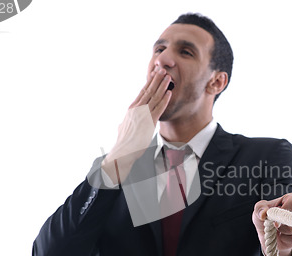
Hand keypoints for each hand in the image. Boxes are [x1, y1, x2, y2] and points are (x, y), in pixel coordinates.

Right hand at [102, 66, 172, 183]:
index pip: (142, 92)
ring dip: (162, 86)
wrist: (122, 151)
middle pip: (148, 90)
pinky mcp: (149, 122)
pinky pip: (158, 109)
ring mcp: (143, 115)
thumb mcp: (123, 129)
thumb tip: (121, 124)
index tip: (154, 74)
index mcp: (131, 109)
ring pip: (154, 97)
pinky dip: (164, 100)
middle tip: (163, 69)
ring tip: (168, 77)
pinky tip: (169, 93)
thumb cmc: (123, 142)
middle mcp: (136, 109)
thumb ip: (124, 123)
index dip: (149, 82)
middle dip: (156, 79)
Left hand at [252, 193, 291, 255]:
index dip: (283, 211)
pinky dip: (285, 239)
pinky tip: (283, 236)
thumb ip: (260, 208)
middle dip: (280, 223)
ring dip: (281, 231)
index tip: (274, 218)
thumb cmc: (266, 218)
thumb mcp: (259, 210)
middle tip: (274, 224)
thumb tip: (264, 214)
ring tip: (278, 229)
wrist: (270, 235)